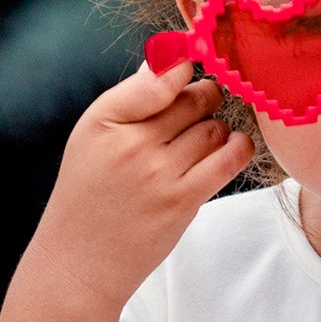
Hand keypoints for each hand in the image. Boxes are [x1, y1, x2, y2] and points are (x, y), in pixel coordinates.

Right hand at [35, 59, 251, 309]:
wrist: (82, 260)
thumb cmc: (88, 194)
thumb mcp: (92, 136)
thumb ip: (131, 99)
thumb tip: (169, 61)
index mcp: (105, 120)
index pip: (160, 76)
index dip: (185, 65)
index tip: (193, 64)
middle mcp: (132, 143)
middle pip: (194, 100)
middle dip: (205, 98)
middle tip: (201, 107)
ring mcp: (159, 173)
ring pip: (213, 129)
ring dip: (217, 129)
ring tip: (204, 138)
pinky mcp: (183, 201)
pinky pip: (227, 161)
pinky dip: (238, 148)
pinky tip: (236, 146)